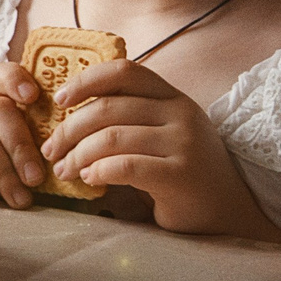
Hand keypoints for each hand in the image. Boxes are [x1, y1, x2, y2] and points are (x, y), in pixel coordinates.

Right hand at [0, 61, 50, 208]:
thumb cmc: (7, 190)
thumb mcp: (28, 171)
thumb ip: (45, 158)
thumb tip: (70, 158)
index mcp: (3, 117)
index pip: (0, 79)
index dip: (14, 79)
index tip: (32, 96)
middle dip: (21, 145)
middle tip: (35, 179)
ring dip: (5, 172)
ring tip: (19, 199)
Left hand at [43, 60, 265, 235]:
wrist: (230, 209)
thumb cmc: (183, 170)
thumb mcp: (162, 132)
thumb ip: (130, 117)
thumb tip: (69, 113)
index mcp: (172, 97)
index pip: (124, 72)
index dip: (85, 80)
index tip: (59, 100)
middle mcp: (180, 114)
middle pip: (108, 109)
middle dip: (69, 130)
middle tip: (51, 151)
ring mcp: (183, 143)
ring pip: (111, 137)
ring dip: (78, 155)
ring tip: (65, 170)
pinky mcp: (180, 174)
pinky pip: (126, 166)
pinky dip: (99, 171)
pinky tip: (90, 180)